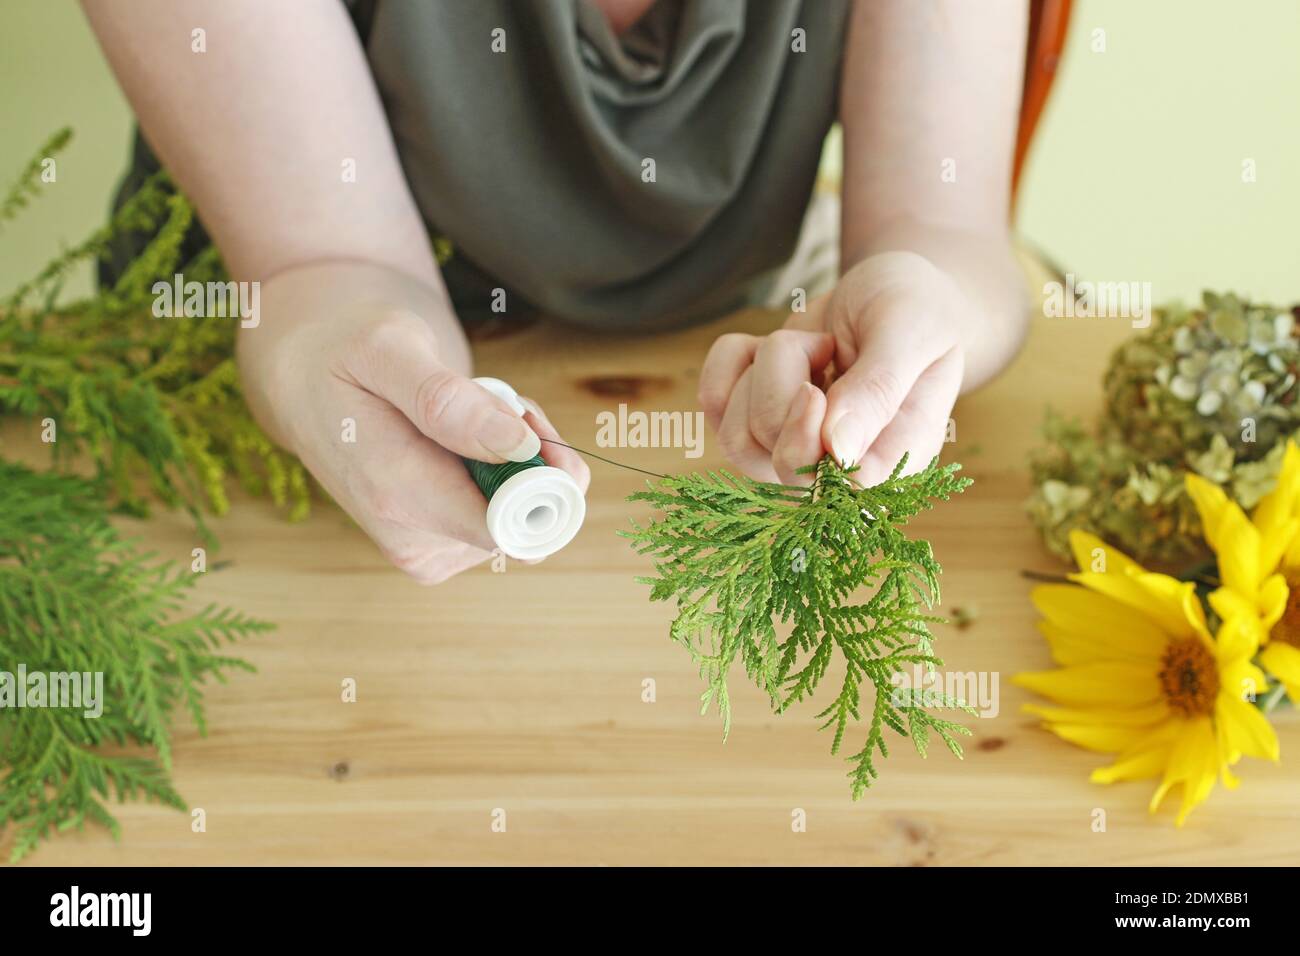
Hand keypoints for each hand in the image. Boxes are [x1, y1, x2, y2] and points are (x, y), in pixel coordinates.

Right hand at [238, 262, 589, 583]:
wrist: (303, 380)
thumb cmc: (345, 352)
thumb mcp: (388, 348)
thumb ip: (447, 401)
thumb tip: (519, 447)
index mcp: (398, 497)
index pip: (512, 526)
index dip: (542, 473)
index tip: (524, 415)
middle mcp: (414, 542)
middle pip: (528, 521)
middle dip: (535, 456)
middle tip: (498, 397)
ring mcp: (428, 553)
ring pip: (525, 518)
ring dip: (520, 459)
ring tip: (473, 410)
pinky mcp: (440, 549)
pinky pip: (507, 520)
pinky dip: (506, 473)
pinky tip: (469, 437)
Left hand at [699, 251, 965, 485]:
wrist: (889, 291)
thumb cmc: (916, 309)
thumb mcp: (911, 331)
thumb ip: (879, 388)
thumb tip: (838, 451)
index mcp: (894, 457)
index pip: (833, 490)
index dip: (807, 441)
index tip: (817, 389)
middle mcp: (841, 468)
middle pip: (776, 457)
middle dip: (783, 385)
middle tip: (824, 345)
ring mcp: (793, 450)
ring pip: (736, 437)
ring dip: (762, 371)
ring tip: (812, 345)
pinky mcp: (754, 423)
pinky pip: (711, 401)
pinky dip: (730, 359)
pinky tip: (770, 346)